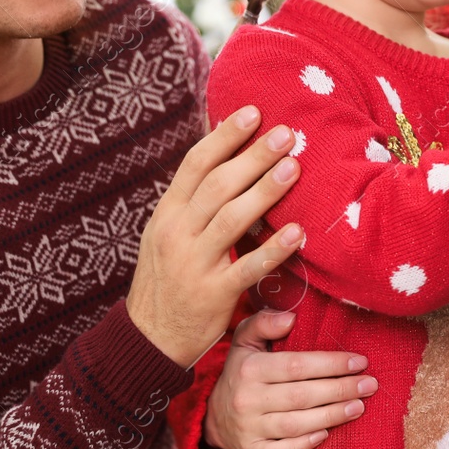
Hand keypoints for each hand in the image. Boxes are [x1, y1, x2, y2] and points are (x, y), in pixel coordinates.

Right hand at [128, 106, 303, 366]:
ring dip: (265, 191)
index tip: (254, 112)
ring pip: (232, 219)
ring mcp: (195, 264)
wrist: (149, 335)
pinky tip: (298, 232)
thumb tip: (225, 153)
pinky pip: (248, 267)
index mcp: (167, 213)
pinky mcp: (215, 294)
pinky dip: (274, 249)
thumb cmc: (168, 275)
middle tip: (286, 133)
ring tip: (294, 167)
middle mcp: (178, 233)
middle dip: (253, 156)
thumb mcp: (168, 231)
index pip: (196, 164)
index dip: (225, 136)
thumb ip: (194, 199)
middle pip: (218, 185)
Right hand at [206, 309, 378, 448]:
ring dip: (332, 416)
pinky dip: (304, 445)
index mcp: (249, 369)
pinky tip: (327, 434)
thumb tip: (291, 317)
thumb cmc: (242, 372)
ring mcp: (248, 429)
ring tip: (360, 406)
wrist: (215, 416)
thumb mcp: (245, 341)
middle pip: (302, 396)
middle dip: (340, 389)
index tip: (359, 361)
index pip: (296, 366)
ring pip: (296, 425)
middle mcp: (247, 400)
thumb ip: (265, 323)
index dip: (331, 363)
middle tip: (369, 384)